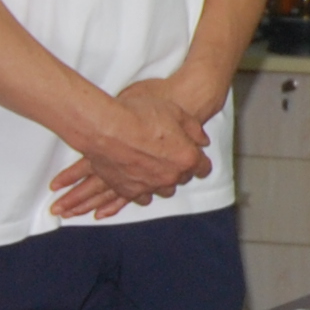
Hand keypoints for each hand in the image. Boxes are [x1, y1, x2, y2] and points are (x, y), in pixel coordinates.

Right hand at [52, 80, 215, 214]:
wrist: (105, 127)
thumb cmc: (138, 115)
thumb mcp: (174, 111)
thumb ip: (193, 128)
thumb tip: (202, 140)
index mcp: (186, 157)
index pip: (203, 167)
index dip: (201, 161)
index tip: (197, 158)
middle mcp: (170, 176)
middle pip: (183, 178)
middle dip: (180, 168)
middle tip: (171, 156)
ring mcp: (150, 186)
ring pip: (163, 190)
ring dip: (163, 181)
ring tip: (155, 168)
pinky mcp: (128, 190)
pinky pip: (141, 197)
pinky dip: (142, 190)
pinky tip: (139, 180)